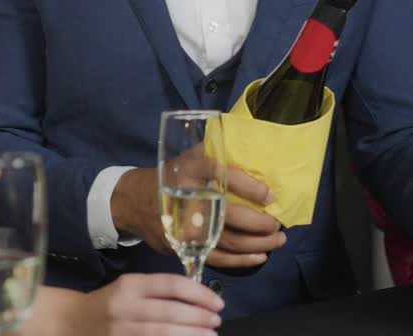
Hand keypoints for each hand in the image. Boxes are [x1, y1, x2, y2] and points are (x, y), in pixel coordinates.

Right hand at [70, 273, 224, 335]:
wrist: (72, 322)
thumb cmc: (108, 303)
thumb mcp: (129, 287)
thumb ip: (158, 291)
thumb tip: (198, 299)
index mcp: (129, 285)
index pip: (170, 285)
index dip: (197, 293)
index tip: (216, 301)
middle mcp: (124, 306)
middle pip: (168, 311)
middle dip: (197, 317)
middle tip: (216, 320)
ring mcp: (121, 330)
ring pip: (161, 333)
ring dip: (190, 334)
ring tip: (210, 334)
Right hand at [111, 164, 285, 267]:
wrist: (134, 201)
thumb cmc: (171, 175)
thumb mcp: (190, 155)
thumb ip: (217, 152)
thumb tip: (254, 154)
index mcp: (191, 169)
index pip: (225, 176)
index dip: (251, 187)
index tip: (270, 195)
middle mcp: (189, 198)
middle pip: (232, 215)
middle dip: (261, 223)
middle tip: (278, 224)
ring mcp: (187, 227)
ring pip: (229, 240)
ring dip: (258, 243)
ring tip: (277, 240)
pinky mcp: (185, 246)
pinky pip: (218, 258)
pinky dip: (241, 260)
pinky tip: (259, 256)